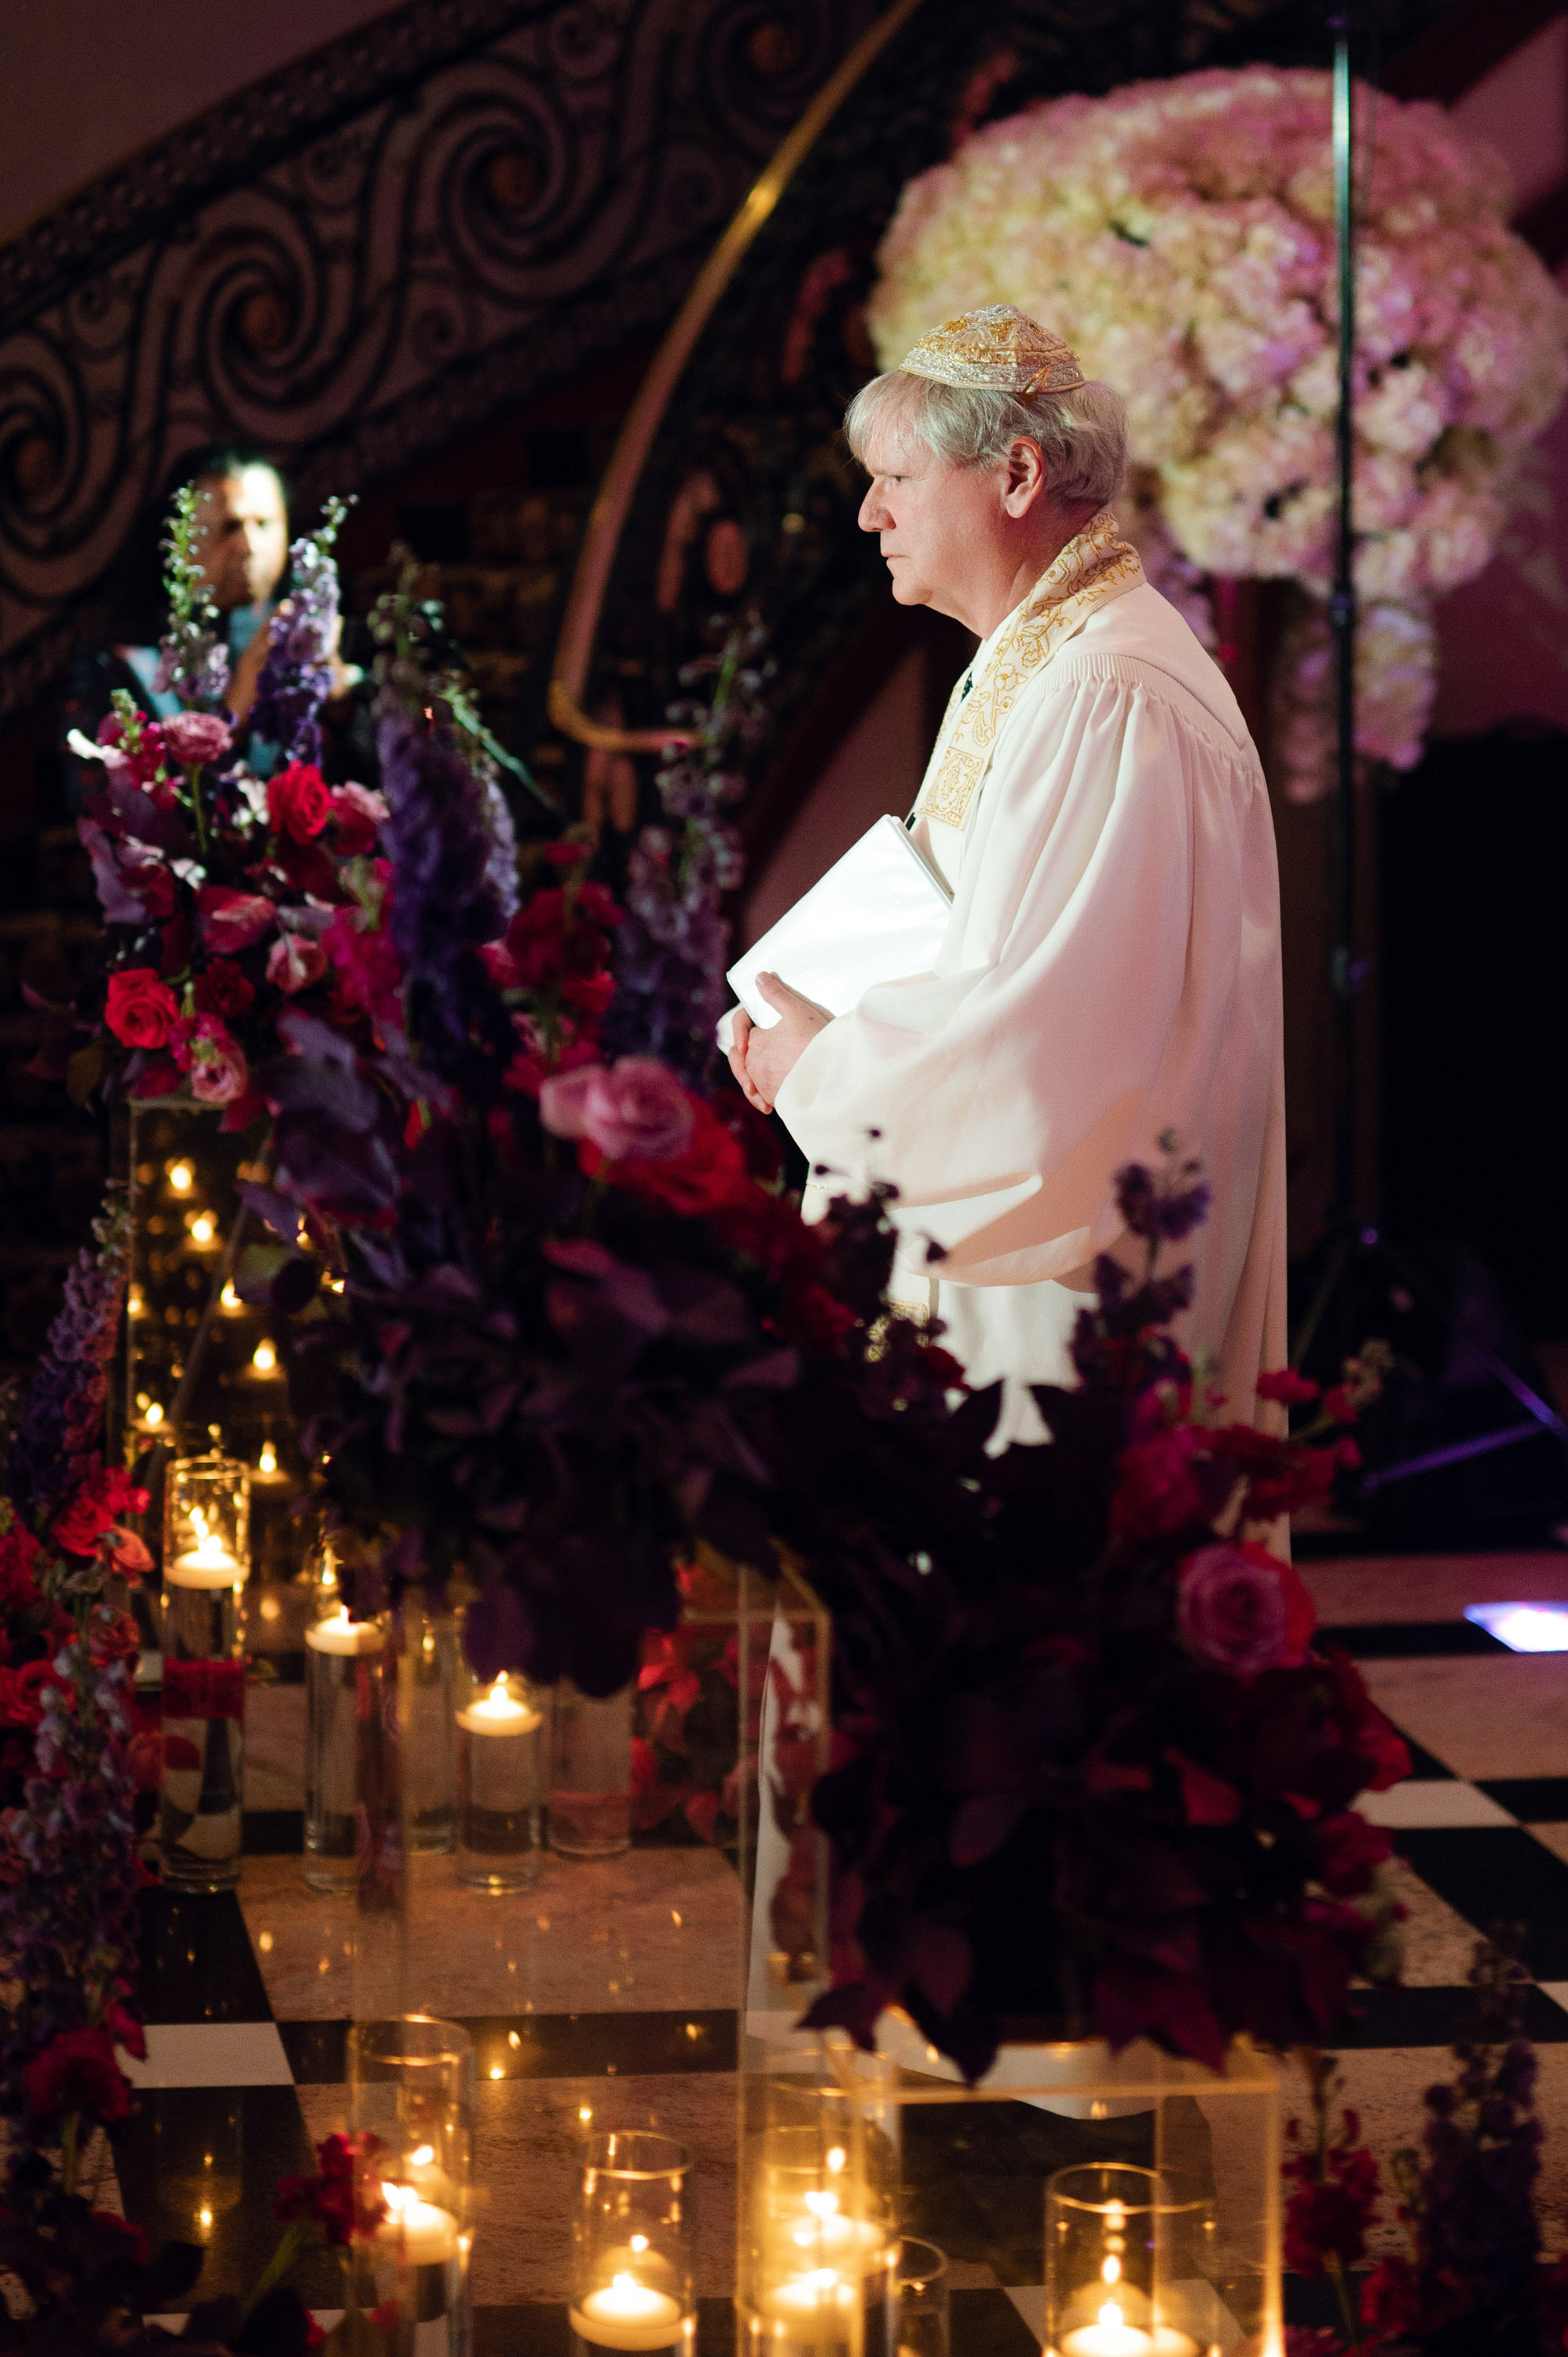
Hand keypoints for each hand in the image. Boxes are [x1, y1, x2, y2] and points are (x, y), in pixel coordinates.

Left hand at [726, 973, 831, 1114]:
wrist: (833, 1080)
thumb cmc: (815, 1043)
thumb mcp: (797, 1011)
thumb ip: (776, 993)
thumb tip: (760, 977)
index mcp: (753, 1043)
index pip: (740, 1024)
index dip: (746, 1017)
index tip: (759, 1016)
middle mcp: (752, 1067)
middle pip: (739, 1054)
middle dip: (744, 1047)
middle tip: (754, 1042)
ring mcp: (763, 1086)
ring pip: (749, 1075)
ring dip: (753, 1070)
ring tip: (768, 1062)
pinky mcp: (775, 1100)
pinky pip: (761, 1093)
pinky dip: (764, 1090)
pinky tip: (775, 1085)